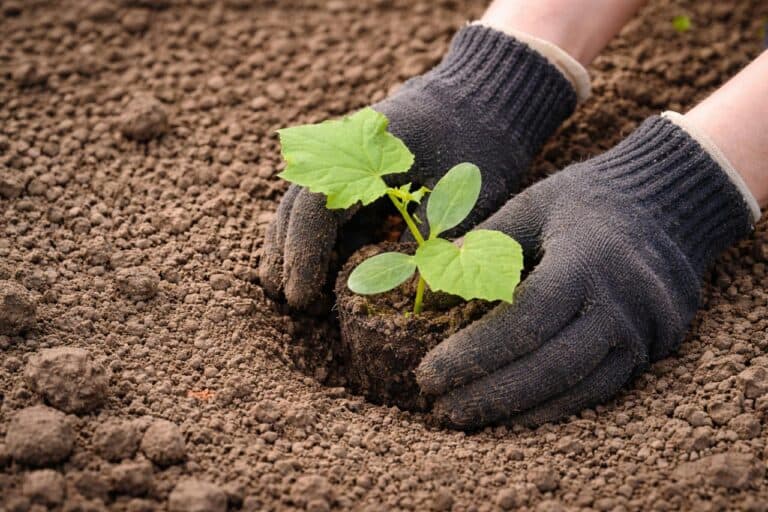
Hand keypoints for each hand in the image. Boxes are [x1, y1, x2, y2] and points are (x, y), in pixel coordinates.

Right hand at [259, 25, 575, 308]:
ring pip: (303, 204)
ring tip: (286, 289)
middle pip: (296, 204)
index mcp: (366, 150)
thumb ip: (430, 237)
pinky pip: (324, 202)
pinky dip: (312, 234)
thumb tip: (398, 287)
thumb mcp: (466, 195)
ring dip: (290, 245)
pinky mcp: (356, 165)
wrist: (486, 100)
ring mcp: (347, 154)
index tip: (302, 296)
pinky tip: (310, 265)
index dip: (304, 254)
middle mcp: (345, 148)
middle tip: (288, 300)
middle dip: (287, 254)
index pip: (317, 206)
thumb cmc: (482, 146)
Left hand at [417, 116, 753, 427]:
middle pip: (549, 366)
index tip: (428, 374)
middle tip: (440, 409)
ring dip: (519, 412)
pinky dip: (556, 409)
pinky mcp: (652, 348)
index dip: (473, 354)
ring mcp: (643, 330)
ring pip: (577, 388)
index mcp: (585, 260)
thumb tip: (432, 292)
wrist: (670, 201)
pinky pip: (601, 391)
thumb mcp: (531, 204)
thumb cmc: (588, 199)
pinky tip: (517, 417)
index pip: (523, 321)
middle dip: (489, 394)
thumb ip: (482, 245)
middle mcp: (620, 302)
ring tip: (469, 418)